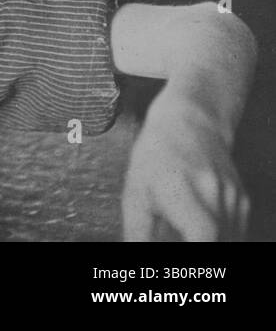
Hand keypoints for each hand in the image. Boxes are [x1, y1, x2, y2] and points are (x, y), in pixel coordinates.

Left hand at [121, 90, 248, 240]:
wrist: (188, 122)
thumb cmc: (155, 156)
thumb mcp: (135, 191)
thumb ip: (138, 231)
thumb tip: (138, 255)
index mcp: (181, 189)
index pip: (203, 235)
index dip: (197, 254)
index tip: (182, 256)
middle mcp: (213, 193)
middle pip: (218, 242)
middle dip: (200, 252)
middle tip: (177, 240)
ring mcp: (233, 198)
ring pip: (229, 239)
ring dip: (210, 244)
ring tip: (185, 231)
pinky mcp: (243, 202)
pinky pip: (235, 232)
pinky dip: (219, 238)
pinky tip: (199, 227)